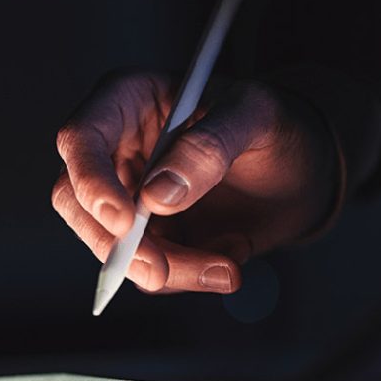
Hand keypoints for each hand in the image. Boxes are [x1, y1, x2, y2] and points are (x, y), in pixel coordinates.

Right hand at [52, 70, 337, 293]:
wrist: (302, 172)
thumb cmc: (275, 125)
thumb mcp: (257, 117)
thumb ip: (210, 147)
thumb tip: (159, 194)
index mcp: (128, 102)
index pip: (81, 139)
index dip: (90, 182)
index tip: (124, 221)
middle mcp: (116, 151)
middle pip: (77, 203)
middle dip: (118, 246)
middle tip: (162, 272)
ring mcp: (127, 199)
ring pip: (111, 249)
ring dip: (168, 271)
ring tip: (227, 267)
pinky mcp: (147, 239)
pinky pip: (146, 272)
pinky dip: (187, 277)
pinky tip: (228, 256)